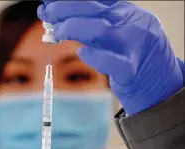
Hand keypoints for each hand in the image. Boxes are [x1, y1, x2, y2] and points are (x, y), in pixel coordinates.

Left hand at [38, 1, 182, 113]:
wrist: (159, 83)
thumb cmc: (134, 57)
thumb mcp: (119, 33)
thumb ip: (97, 26)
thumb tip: (66, 20)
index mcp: (127, 13)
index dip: (70, 0)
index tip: (50, 2)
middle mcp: (131, 24)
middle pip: (94, 9)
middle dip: (65, 9)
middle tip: (46, 13)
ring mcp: (133, 46)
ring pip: (100, 29)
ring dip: (73, 28)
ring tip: (57, 31)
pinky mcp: (130, 70)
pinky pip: (110, 61)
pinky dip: (93, 56)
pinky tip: (81, 52)